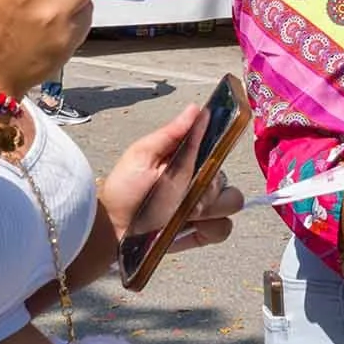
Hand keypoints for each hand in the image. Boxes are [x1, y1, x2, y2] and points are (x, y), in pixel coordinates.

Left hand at [98, 104, 241, 254]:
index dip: (218, 154)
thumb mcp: (142, 155)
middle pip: (229, 180)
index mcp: (191, 161)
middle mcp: (202, 184)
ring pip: (232, 204)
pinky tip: (188, 227)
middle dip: (211, 189)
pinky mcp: (202, 234)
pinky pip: (223, 229)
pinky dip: (209, 229)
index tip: (202, 162)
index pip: (221, 151)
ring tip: (185, 213)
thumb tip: (196, 109)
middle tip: (186, 195)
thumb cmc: (123, 188)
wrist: (111, 226)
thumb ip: (171, 134)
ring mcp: (204, 210)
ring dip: (212, 209)